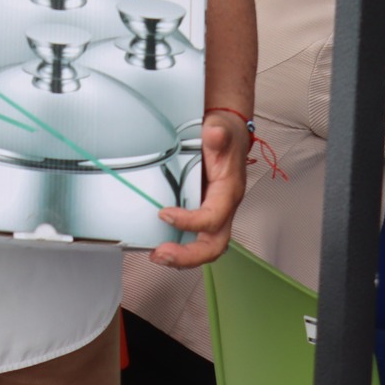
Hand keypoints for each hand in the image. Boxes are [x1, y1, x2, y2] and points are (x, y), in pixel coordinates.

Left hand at [150, 112, 247, 268]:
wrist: (226, 132)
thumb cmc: (225, 134)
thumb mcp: (221, 128)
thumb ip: (218, 134)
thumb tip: (214, 133)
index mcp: (229, 191)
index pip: (214, 216)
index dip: (191, 221)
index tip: (164, 214)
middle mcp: (223, 207)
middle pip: (214, 244)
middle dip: (189, 255)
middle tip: (161, 254)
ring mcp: (212, 212)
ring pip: (205, 245)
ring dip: (182, 256)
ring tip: (156, 255)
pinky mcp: (200, 211)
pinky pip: (194, 236)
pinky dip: (178, 244)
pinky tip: (157, 244)